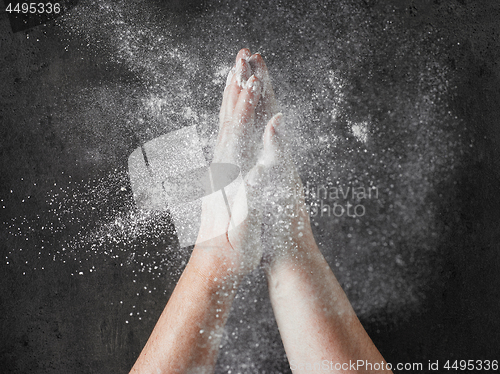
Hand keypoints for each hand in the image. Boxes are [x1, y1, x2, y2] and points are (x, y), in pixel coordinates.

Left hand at [195, 49, 265, 275]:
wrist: (213, 268)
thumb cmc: (233, 248)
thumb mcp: (247, 218)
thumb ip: (255, 185)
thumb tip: (259, 168)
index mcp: (227, 175)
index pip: (237, 131)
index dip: (248, 104)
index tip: (255, 77)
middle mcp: (219, 169)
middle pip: (227, 122)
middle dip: (235, 90)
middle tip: (241, 61)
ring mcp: (218, 174)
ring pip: (224, 129)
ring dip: (231, 102)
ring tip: (235, 79)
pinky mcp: (220, 181)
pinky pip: (225, 143)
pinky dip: (231, 124)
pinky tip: (233, 119)